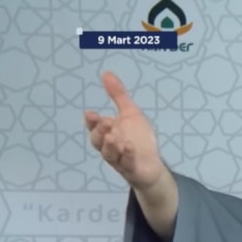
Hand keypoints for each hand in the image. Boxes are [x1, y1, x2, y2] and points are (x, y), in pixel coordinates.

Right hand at [85, 71, 164, 190]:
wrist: (151, 165)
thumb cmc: (138, 138)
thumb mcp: (130, 113)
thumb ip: (118, 95)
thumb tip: (106, 73)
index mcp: (107, 132)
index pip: (94, 127)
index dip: (92, 122)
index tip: (91, 114)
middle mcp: (109, 146)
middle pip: (98, 141)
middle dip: (100, 132)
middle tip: (106, 123)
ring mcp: (119, 159)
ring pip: (109, 154)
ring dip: (111, 146)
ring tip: (115, 137)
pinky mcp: (131, 168)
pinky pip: (127, 164)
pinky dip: (127, 156)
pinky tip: (130, 148)